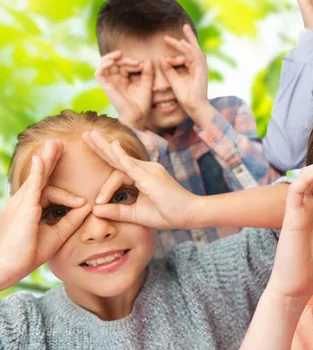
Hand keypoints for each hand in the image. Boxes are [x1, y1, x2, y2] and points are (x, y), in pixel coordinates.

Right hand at [0, 140, 90, 287]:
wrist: (7, 267)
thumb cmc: (27, 253)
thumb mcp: (57, 235)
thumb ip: (71, 220)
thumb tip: (88, 205)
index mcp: (31, 207)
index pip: (50, 191)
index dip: (68, 196)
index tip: (81, 204)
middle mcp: (24, 201)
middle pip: (40, 176)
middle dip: (50, 159)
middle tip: (57, 143)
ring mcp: (22, 202)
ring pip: (37, 177)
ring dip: (46, 159)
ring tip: (54, 143)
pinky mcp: (24, 208)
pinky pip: (33, 186)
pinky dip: (38, 172)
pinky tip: (42, 159)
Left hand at [82, 131, 199, 229]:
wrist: (189, 215)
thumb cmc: (167, 214)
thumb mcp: (136, 214)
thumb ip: (116, 211)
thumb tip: (95, 210)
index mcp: (143, 176)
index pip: (119, 172)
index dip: (105, 185)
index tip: (98, 203)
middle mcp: (146, 168)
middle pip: (118, 156)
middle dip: (100, 146)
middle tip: (86, 134)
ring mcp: (149, 170)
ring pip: (121, 158)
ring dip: (104, 146)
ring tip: (89, 135)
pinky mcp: (150, 176)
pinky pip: (131, 164)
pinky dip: (120, 155)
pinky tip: (111, 145)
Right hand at [95, 51, 153, 129]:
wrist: (138, 116)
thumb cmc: (142, 103)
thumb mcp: (147, 85)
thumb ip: (147, 73)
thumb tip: (147, 60)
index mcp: (124, 79)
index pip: (124, 64)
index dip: (131, 61)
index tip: (142, 65)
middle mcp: (115, 80)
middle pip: (114, 63)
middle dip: (125, 60)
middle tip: (136, 63)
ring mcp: (110, 83)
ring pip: (103, 65)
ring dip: (110, 57)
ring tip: (119, 55)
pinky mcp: (106, 86)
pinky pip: (99, 73)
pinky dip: (103, 65)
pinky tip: (112, 62)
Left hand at [161, 24, 213, 123]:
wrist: (195, 107)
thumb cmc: (186, 97)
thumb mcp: (173, 80)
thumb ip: (168, 70)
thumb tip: (162, 58)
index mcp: (194, 68)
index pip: (187, 52)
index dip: (179, 44)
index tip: (168, 39)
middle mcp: (199, 66)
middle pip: (194, 48)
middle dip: (189, 36)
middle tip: (184, 25)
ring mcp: (202, 68)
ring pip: (194, 50)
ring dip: (189, 39)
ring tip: (184, 29)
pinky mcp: (202, 71)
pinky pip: (195, 57)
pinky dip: (189, 49)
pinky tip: (183, 42)